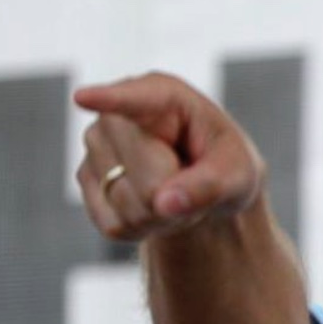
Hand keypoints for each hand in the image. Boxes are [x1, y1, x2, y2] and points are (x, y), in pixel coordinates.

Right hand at [74, 72, 264, 240]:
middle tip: (195, 183)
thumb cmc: (225, 165)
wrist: (206, 183)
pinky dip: (144, 228)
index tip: (84, 98)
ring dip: (163, 216)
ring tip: (176, 191)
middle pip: (148, 181)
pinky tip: (155, 206)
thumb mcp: (238, 173)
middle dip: (177, 196)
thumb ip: (209, 186)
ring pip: (130, 207)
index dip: (109, 99)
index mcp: (163, 95)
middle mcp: (118, 115)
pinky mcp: (86, 181)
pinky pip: (116, 225)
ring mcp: (96, 146)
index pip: (133, 99)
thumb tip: (165, 204)